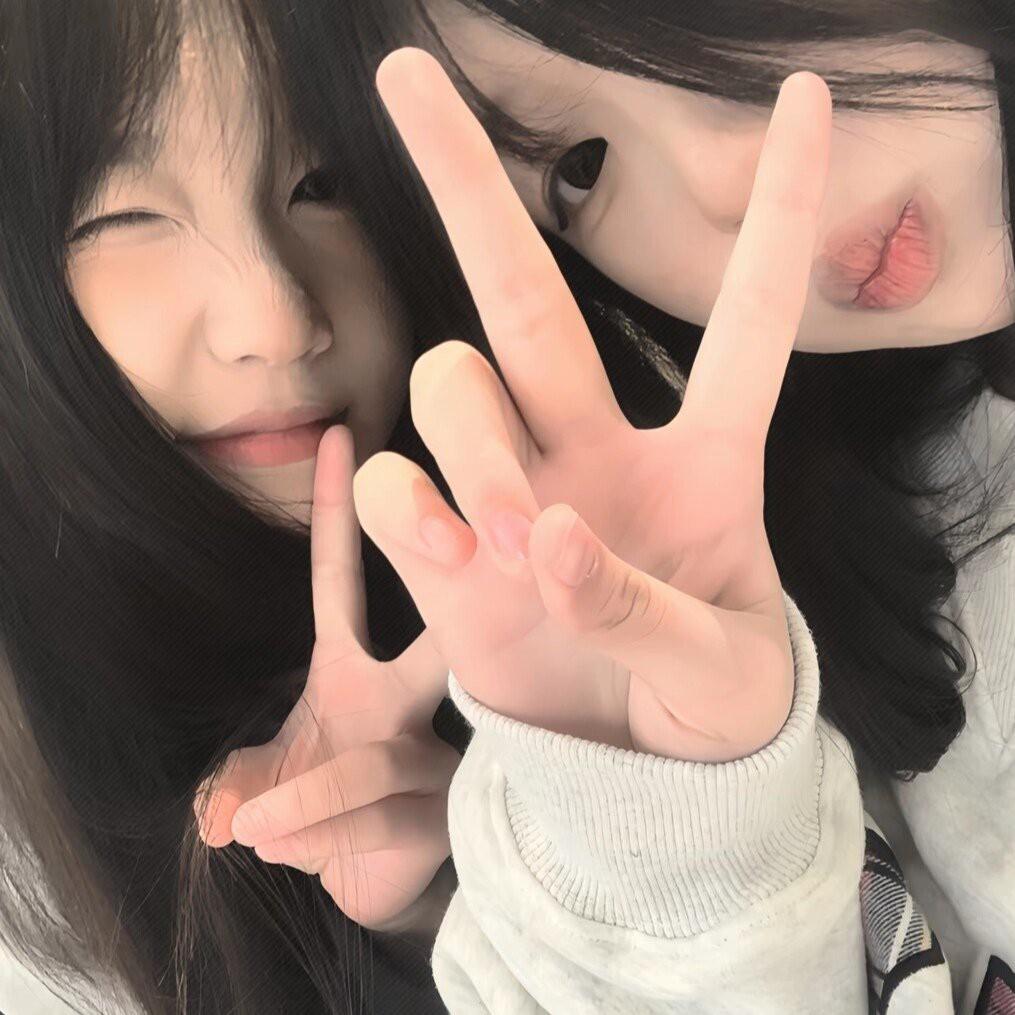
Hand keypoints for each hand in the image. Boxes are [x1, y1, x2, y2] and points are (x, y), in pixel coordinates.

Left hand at [193, 426, 458, 932]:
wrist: (365, 879)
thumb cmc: (320, 801)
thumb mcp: (270, 778)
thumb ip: (239, 783)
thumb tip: (217, 818)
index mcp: (354, 667)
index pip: (343, 579)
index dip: (339, 513)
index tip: (338, 438)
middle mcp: (408, 697)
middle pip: (431, 639)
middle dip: (447, 595)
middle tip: (458, 554)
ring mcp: (436, 752)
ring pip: (372, 765)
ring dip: (301, 799)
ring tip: (252, 828)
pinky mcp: (447, 811)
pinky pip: (377, 819)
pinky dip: (316, 838)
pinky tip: (285, 849)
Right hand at [352, 50, 830, 760]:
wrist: (633, 778)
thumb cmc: (710, 706)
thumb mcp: (725, 674)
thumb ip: (648, 611)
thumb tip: (550, 538)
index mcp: (705, 462)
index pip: (747, 318)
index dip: (782, 211)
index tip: (808, 97)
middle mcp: (594, 447)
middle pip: (522, 296)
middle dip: (467, 183)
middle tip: (405, 71)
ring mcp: (512, 489)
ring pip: (452, 386)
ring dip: (475, 451)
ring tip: (512, 545)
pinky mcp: (444, 551)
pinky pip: (396, 489)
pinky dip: (412, 513)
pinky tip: (451, 555)